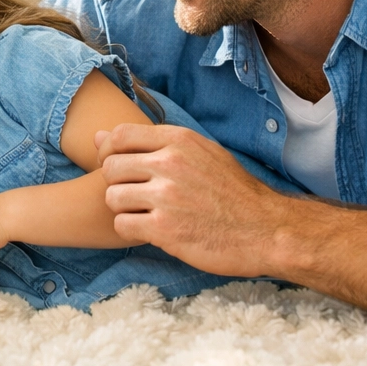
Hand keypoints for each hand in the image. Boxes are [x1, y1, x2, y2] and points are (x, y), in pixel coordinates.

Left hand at [94, 123, 282, 277]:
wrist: (267, 230)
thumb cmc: (233, 191)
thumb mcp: (201, 152)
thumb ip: (152, 143)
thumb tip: (99, 135)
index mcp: (178, 140)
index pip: (119, 136)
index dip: (109, 152)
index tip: (117, 167)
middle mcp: (169, 163)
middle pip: (110, 167)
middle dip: (116, 183)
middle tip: (132, 195)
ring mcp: (166, 196)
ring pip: (113, 197)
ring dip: (123, 208)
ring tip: (143, 213)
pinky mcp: (165, 229)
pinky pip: (122, 224)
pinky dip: (131, 230)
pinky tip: (149, 230)